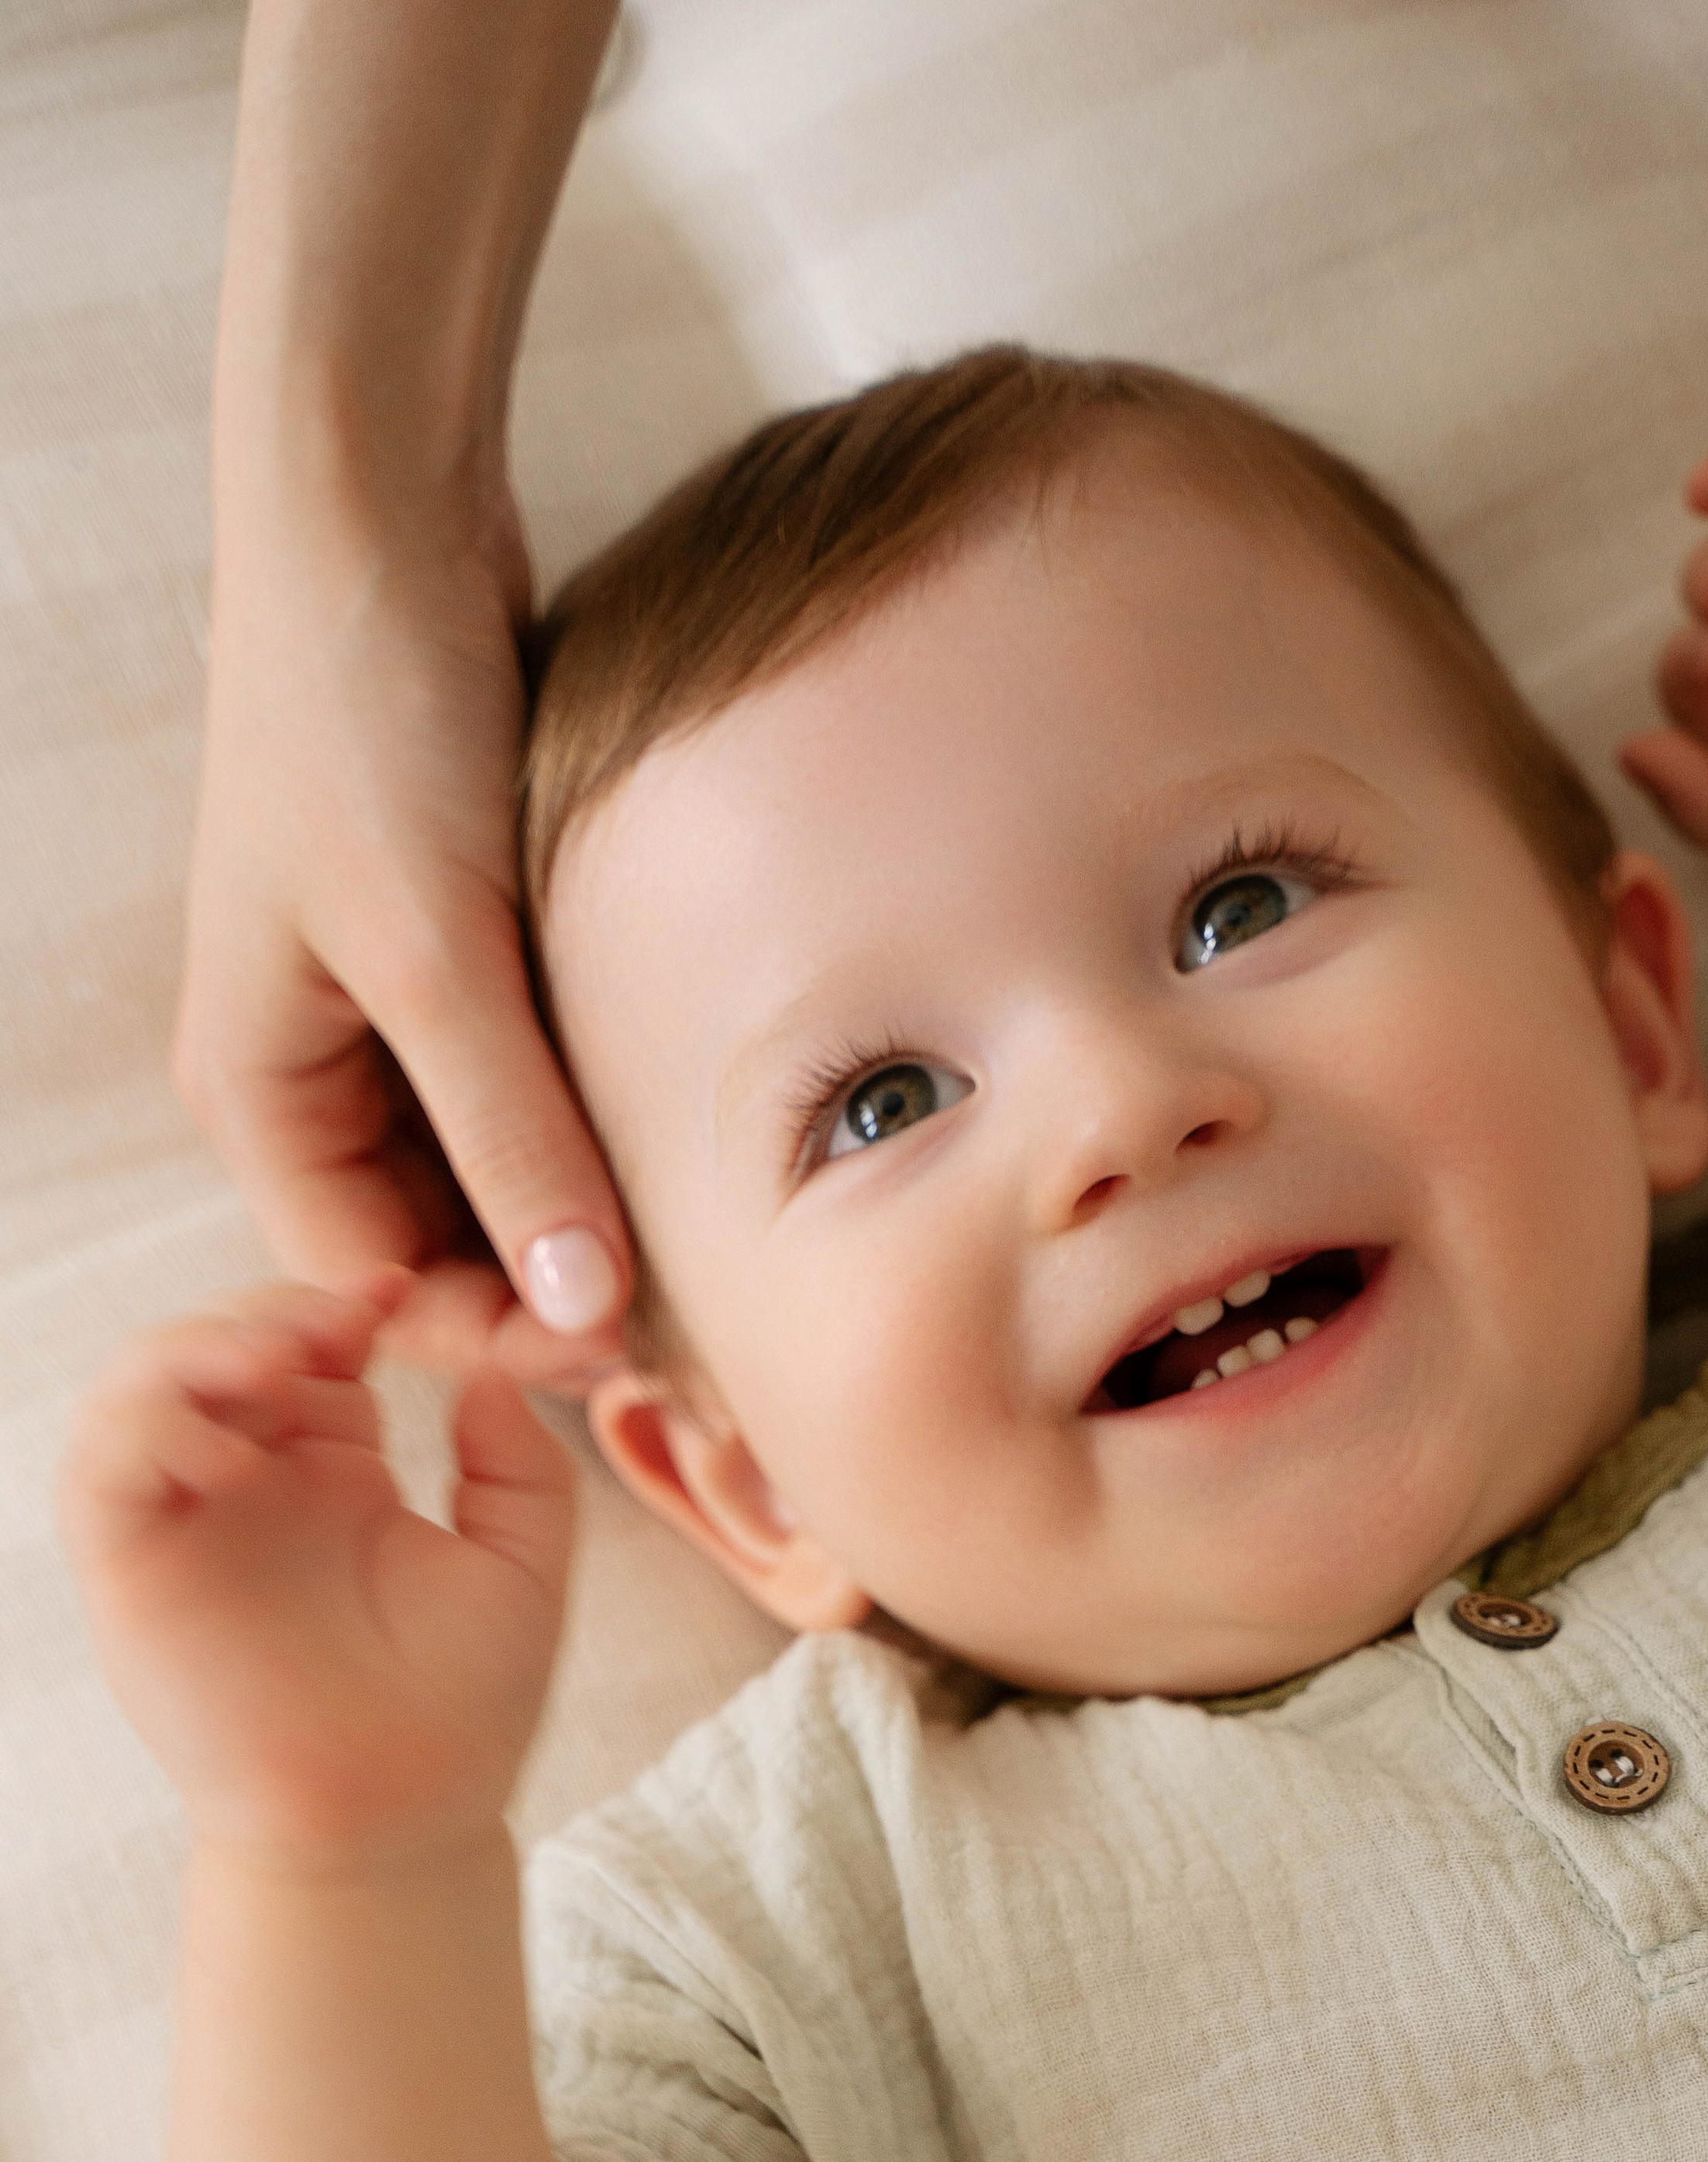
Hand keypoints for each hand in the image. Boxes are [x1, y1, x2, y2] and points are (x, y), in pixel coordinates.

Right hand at [60, 1275, 574, 1866]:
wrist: (399, 1822)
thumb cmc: (461, 1709)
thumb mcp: (522, 1566)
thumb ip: (522, 1467)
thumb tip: (489, 1371)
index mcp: (336, 1469)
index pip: (313, 1345)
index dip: (340, 1302)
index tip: (394, 1292)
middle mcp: (252, 1482)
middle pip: (224, 1342)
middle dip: (270, 1311)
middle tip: (334, 1325)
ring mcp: (187, 1522)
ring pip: (144, 1384)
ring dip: (196, 1347)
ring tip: (273, 1361)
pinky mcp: (132, 1570)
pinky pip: (102, 1467)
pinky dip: (146, 1425)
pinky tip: (225, 1440)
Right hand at [177, 485, 631, 1396]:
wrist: (380, 517)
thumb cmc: (367, 716)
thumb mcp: (441, 952)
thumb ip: (513, 1139)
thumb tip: (581, 1307)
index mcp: (259, 1093)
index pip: (371, 1285)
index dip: (495, 1333)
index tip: (632, 1350)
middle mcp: (310, 1073)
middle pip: (430, 1243)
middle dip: (545, 1284)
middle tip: (692, 1318)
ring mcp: (382, 1019)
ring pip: (484, 1173)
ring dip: (575, 1208)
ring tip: (702, 1245)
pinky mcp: (453, 961)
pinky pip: (519, 1090)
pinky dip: (585, 1125)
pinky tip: (674, 1144)